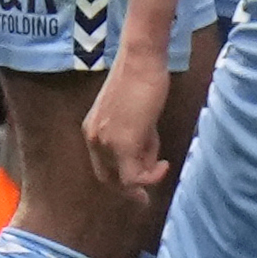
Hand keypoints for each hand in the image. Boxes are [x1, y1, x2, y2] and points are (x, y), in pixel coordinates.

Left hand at [80, 45, 173, 192]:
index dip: (119, 178)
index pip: (103, 164)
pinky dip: (150, 176)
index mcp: (93, 129)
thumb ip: (139, 135)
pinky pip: (135, 174)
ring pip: (124, 176)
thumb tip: (149, 158)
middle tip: (144, 199)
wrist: (141, 58)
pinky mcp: (123, 143)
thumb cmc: (143, 75)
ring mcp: (107, 142)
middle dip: (128, 189)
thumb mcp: (136, 110)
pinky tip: (163, 167)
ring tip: (162, 164)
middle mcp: (94, 139)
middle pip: (109, 176)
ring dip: (144, 177)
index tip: (137, 185)